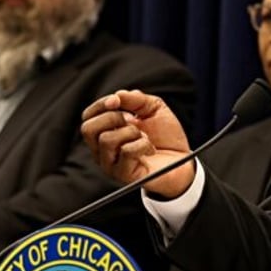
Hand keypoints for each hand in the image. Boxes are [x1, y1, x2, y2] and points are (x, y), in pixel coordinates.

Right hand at [80, 89, 194, 197]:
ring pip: (106, 139)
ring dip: (132, 132)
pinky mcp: (123, 174)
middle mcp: (103, 149)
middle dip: (113, 117)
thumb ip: (136, 99)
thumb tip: (117, 95)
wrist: (183, 161)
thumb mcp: (154, 109)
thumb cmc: (166, 136)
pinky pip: (126, 151)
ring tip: (145, 138)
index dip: (100, 105)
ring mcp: (111, 164)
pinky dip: (143, 145)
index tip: (117, 101)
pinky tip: (150, 149)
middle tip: (133, 121)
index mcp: (107, 132)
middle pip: (88, 128)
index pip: (87, 117)